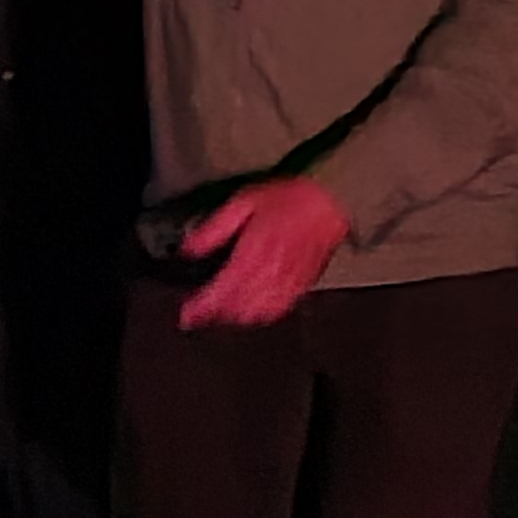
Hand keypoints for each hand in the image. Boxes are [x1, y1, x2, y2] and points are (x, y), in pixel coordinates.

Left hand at [175, 176, 347, 329]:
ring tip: (220, 315)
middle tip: (197, 315)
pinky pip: (279, 310)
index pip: (221, 292)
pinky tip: (252, 313)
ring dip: (235, 319)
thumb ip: (213, 229)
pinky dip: (261, 316)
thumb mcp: (242, 203)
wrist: (331, 200)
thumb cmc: (289, 198)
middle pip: (236, 309)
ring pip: (257, 314)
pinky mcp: (302, 285)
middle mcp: (270, 272)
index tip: (186, 316)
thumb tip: (188, 249)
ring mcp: (288, 282)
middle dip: (214, 317)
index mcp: (253, 253)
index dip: (200, 309)